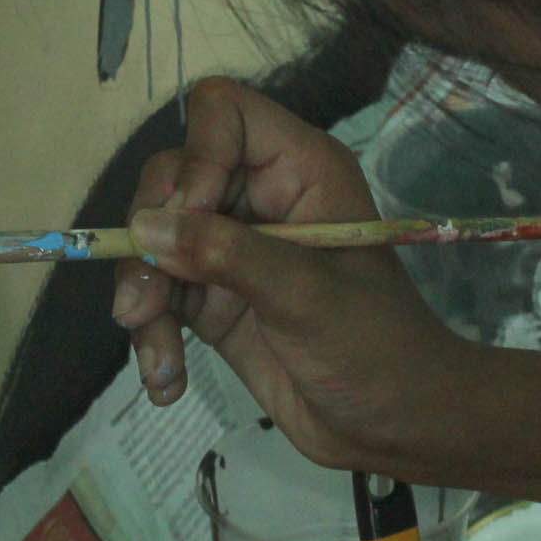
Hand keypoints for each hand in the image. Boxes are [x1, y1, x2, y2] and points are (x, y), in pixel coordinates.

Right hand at [109, 77, 477, 471]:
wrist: (396, 427)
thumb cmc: (376, 349)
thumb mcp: (305, 296)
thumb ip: (226, 255)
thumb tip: (144, 229)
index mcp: (299, 171)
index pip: (224, 113)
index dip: (195, 156)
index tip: (189, 218)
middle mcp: (260, 199)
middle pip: (172, 178)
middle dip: (150, 238)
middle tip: (147, 300)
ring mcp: (233, 250)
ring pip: (154, 241)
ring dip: (144, 297)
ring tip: (158, 357)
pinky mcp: (214, 300)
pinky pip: (160, 296)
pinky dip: (153, 337)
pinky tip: (167, 383)